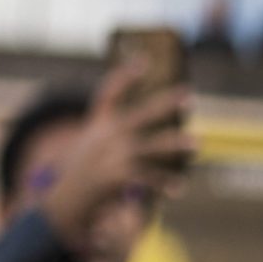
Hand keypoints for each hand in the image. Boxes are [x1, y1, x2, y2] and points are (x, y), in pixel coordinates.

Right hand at [41, 60, 196, 246]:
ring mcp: (111, 156)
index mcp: (97, 124)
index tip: (144, 61)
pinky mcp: (117, 178)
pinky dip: (164, 183)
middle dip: (164, 104)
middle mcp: (104, 136)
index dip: (126, 76)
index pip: (110, 93)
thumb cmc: (84, 170)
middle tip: (188, 94)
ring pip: (149, 148)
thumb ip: (115, 133)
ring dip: (174, 145)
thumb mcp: (93, 146)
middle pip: (138, 115)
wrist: (65, 200)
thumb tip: (150, 130)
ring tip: (197, 143)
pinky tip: (178, 187)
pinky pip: (148, 178)